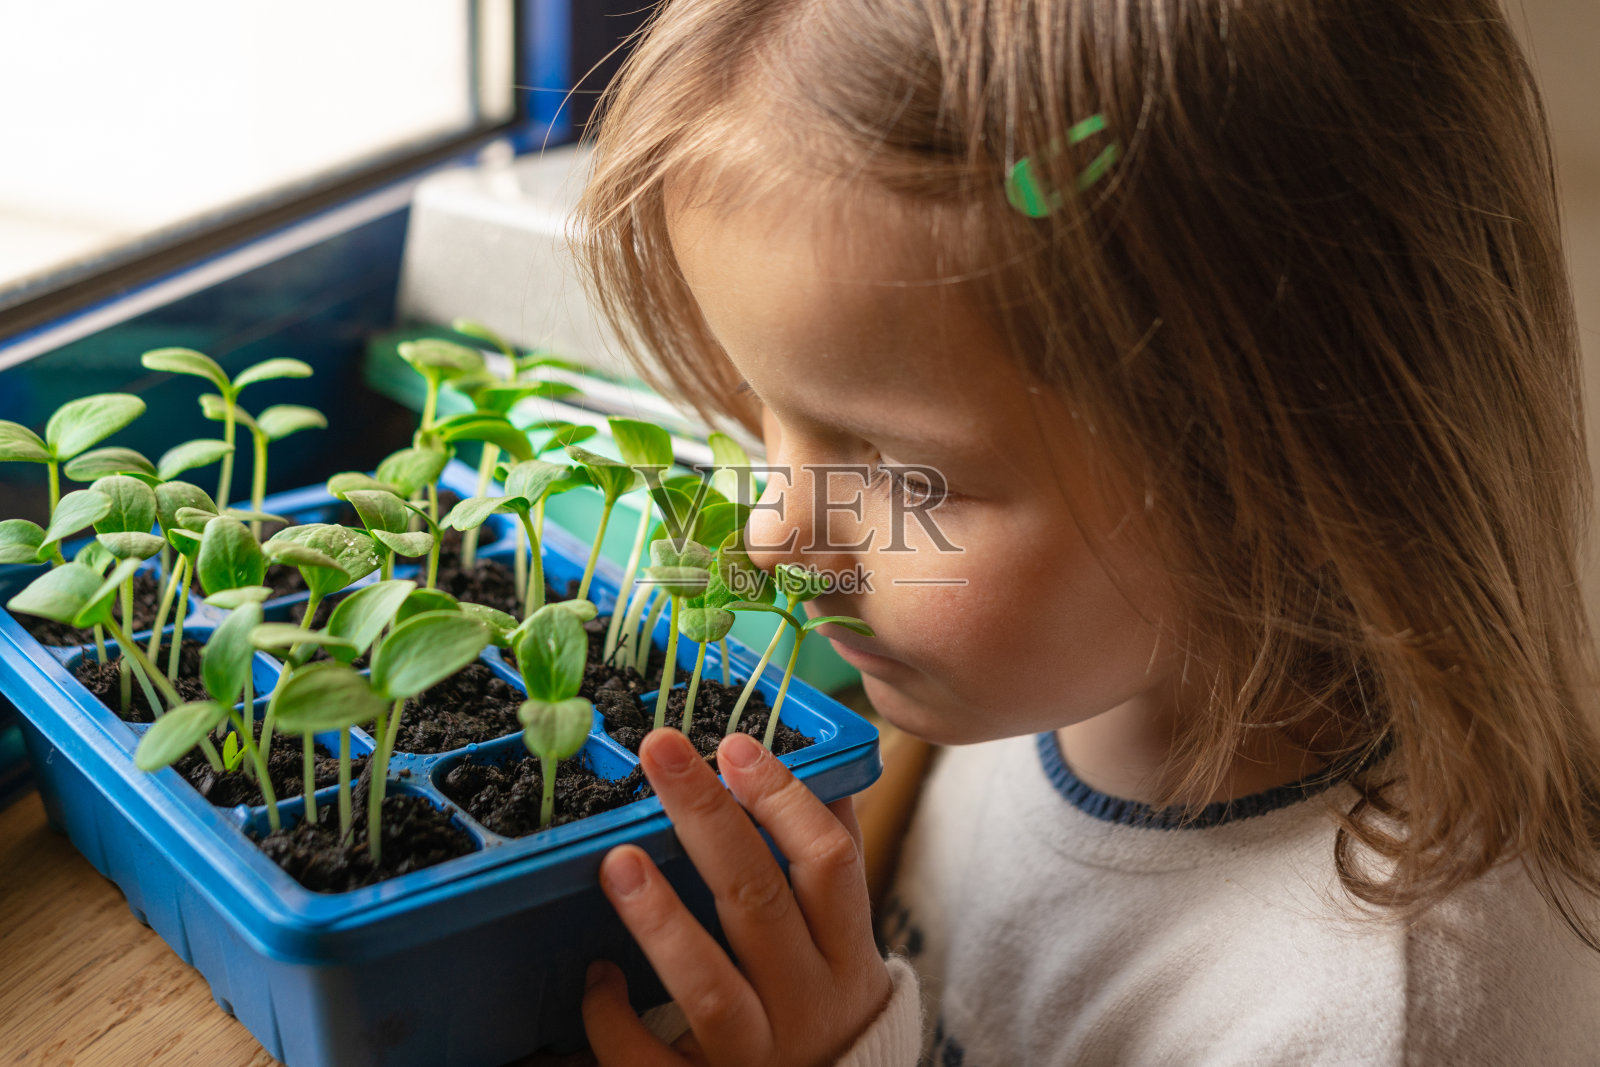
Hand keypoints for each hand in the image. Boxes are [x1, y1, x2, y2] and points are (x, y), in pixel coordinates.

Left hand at [582, 728, 892, 1064]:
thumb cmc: (825, 1007)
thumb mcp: (845, 943)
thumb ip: (829, 865)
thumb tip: (822, 768)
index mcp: (845, 953)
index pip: (829, 862)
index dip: (783, 798)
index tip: (734, 743)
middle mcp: (806, 1002)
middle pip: (759, 900)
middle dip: (708, 818)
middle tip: (660, 751)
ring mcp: (755, 1055)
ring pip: (709, 987)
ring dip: (661, 920)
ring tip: (616, 860)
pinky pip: (650, 1058)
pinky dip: (615, 1018)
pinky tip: (597, 973)